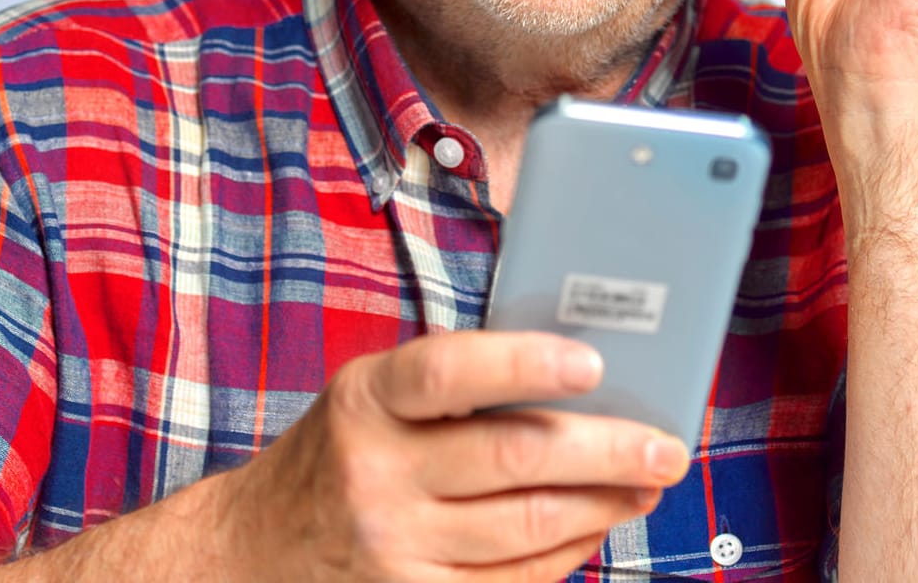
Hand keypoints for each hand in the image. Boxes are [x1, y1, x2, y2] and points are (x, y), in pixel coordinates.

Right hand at [212, 331, 690, 580]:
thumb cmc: (337, 454)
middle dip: (606, 451)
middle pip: (513, 457)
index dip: (524, 365)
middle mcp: (374, 474)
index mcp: (365, 401)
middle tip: (664, 445)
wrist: (253, 550)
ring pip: (528, 526)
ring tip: (646, 483)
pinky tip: (595, 526)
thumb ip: (450, 385)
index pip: (449, 373)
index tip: (591, 363)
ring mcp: (393, 547)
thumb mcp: (369, 398)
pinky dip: (568, 553)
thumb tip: (575, 379)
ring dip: (604, 504)